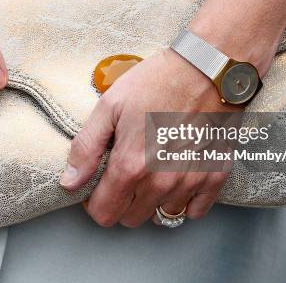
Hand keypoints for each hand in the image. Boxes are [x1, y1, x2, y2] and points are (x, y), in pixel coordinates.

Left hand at [60, 49, 236, 226]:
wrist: (206, 68)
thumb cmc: (156, 81)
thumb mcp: (109, 106)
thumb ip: (86, 148)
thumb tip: (70, 182)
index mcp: (130, 165)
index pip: (104, 214)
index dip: (95, 202)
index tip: (99, 185)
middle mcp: (161, 182)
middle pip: (131, 218)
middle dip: (122, 201)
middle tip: (125, 173)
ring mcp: (190, 181)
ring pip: (162, 216)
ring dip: (153, 200)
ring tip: (152, 170)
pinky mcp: (215, 175)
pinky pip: (194, 211)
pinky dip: (184, 201)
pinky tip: (177, 177)